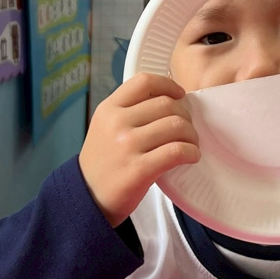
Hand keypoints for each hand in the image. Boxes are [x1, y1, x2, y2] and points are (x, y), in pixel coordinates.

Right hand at [79, 74, 199, 226]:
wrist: (88, 197)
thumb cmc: (103, 162)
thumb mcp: (105, 127)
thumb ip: (129, 111)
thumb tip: (168, 100)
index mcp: (109, 109)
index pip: (144, 82)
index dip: (168, 84)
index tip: (180, 94)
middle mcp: (117, 123)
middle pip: (166, 104)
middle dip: (185, 115)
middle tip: (187, 128)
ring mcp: (127, 145)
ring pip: (176, 126)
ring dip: (191, 135)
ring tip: (190, 143)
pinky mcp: (139, 169)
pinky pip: (177, 151)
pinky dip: (191, 152)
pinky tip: (191, 156)